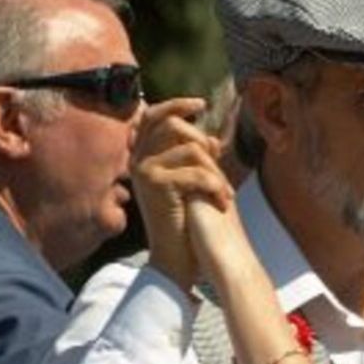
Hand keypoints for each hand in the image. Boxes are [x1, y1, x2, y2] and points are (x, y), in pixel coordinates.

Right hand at [130, 97, 235, 290]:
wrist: (176, 259)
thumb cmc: (186, 223)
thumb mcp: (193, 185)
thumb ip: (198, 160)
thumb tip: (214, 138)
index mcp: (143, 156)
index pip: (154, 116)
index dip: (176, 105)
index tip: (201, 104)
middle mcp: (138, 160)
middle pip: (171, 124)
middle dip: (202, 141)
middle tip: (219, 164)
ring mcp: (143, 170)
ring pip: (188, 147)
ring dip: (215, 169)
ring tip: (225, 193)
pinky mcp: (155, 184)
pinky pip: (195, 170)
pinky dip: (215, 185)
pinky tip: (223, 201)